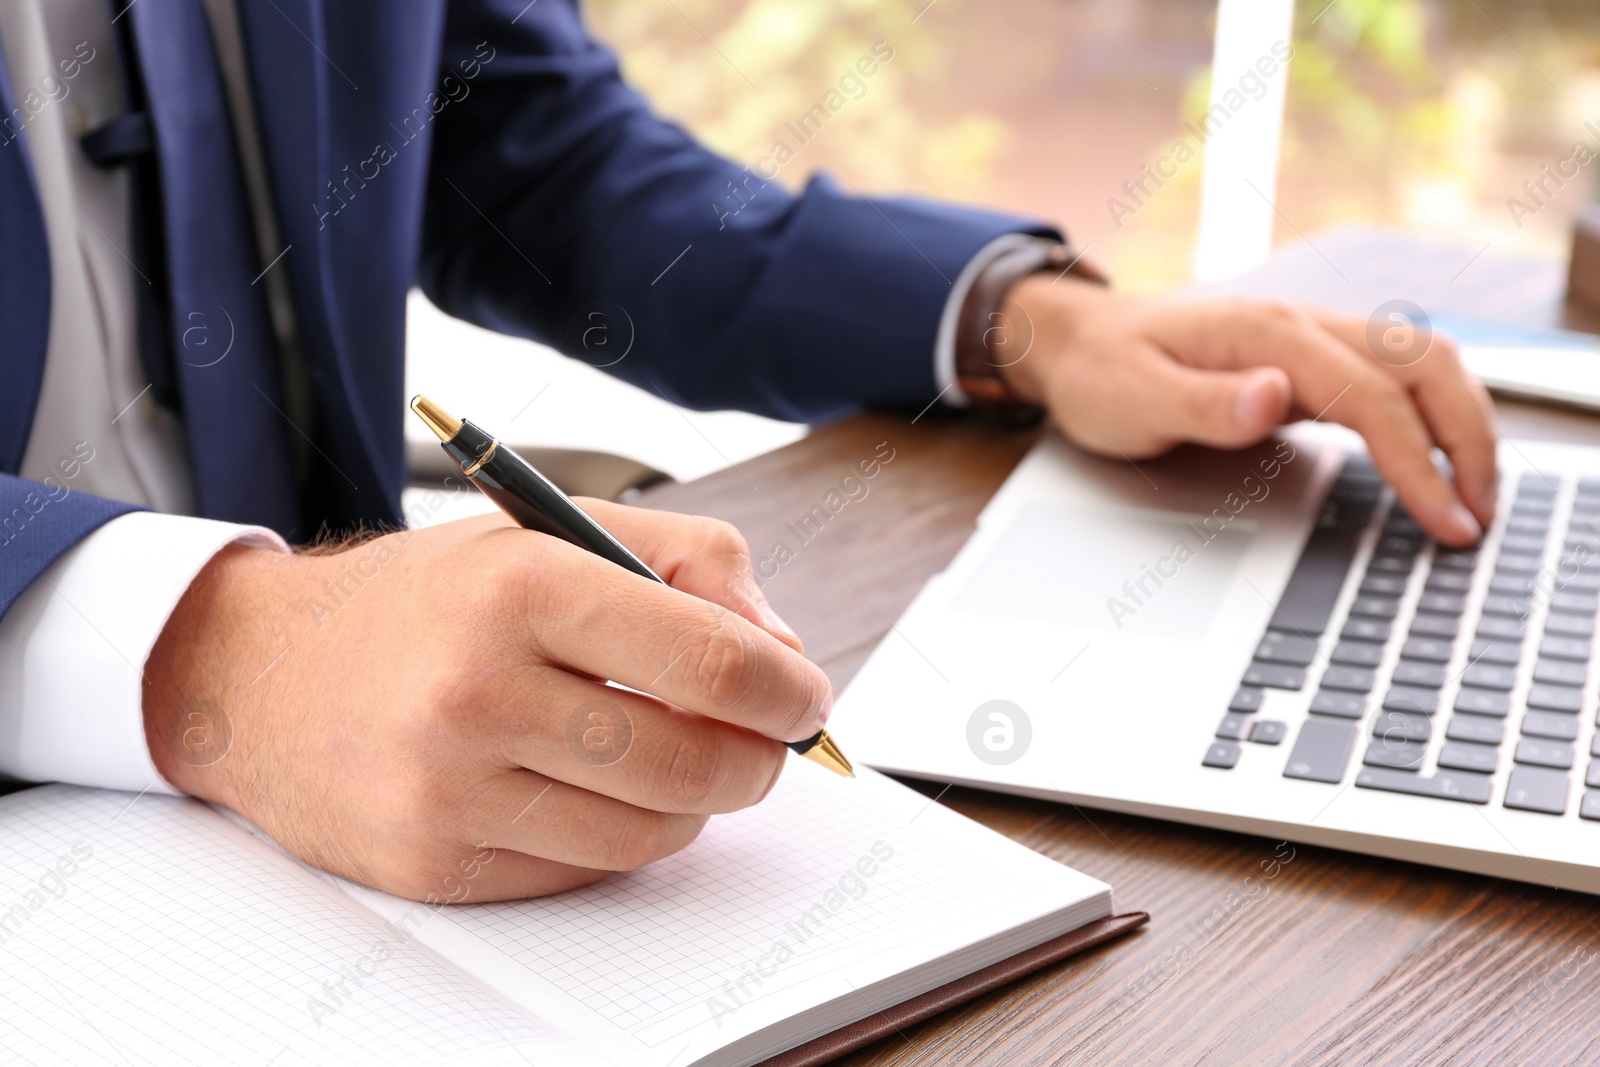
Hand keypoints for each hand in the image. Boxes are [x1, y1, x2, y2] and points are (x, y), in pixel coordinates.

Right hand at [142, 503, 830, 901]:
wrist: (260, 675)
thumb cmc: (428, 599)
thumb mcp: (553, 530)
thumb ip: (690, 560)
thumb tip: (782, 650)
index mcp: (523, 586)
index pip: (713, 664)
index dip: (789, 693)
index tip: (807, 699)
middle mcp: (478, 689)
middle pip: (694, 763)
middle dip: (759, 759)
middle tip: (765, 743)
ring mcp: (449, 788)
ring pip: (649, 833)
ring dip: (697, 804)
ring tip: (687, 761)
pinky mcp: (432, 862)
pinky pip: (583, 871)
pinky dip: (621, 836)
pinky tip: (604, 790)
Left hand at [999, 276, 1497, 545]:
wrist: (1074, 341)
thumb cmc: (1100, 371)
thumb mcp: (1131, 397)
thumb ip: (1203, 404)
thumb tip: (1273, 396)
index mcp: (1265, 332)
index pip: (1370, 395)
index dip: (1418, 460)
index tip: (1444, 517)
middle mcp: (1300, 325)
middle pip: (1423, 364)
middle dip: (1468, 437)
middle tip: (1482, 514)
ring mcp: (1308, 341)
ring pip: (1420, 363)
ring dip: (1462, 422)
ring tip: (1477, 495)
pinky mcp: (1306, 364)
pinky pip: (1392, 378)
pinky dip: (1431, 416)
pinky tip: (1438, 461)